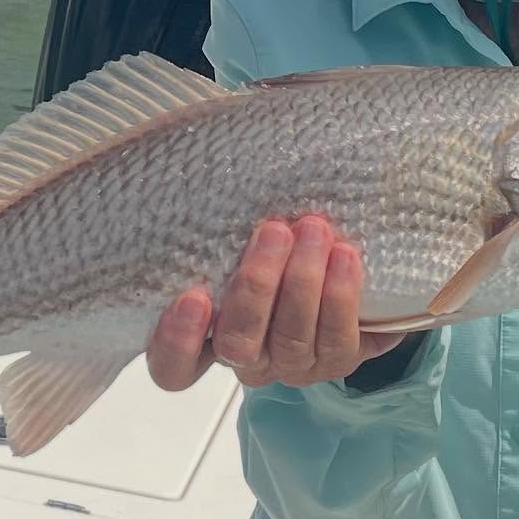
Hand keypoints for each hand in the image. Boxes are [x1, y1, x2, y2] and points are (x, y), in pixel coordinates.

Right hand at [145, 215, 406, 390]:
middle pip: (237, 343)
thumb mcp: (238, 229)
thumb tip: (193, 153)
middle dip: (256, 287)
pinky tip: (345, 256)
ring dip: (302, 283)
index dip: (177, 341)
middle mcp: (247, 357)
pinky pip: (337, 341)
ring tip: (314, 230)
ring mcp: (292, 364)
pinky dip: (340, 297)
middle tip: (273, 231)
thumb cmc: (274, 239)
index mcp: (207, 335)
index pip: (173, 365)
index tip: (193, 295)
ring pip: (290, 340)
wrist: (344, 263)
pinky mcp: (337, 361)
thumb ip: (215, 214)